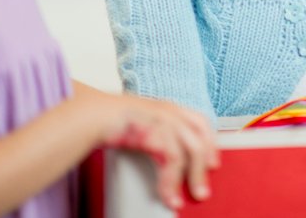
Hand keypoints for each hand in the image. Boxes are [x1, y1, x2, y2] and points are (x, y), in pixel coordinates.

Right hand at [100, 95, 218, 209]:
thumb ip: (157, 134)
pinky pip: (170, 162)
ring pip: (189, 152)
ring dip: (193, 177)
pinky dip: (170, 183)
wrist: (93, 115)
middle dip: (202, 167)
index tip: (212, 162)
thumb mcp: (143, 122)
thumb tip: (165, 155)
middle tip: (203, 190)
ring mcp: (163, 121)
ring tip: (191, 197)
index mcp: (169, 108)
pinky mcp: (153, 134)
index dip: (209, 143)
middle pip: (198, 139)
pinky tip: (169, 198)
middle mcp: (170, 112)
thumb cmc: (114, 121)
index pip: (200, 122)